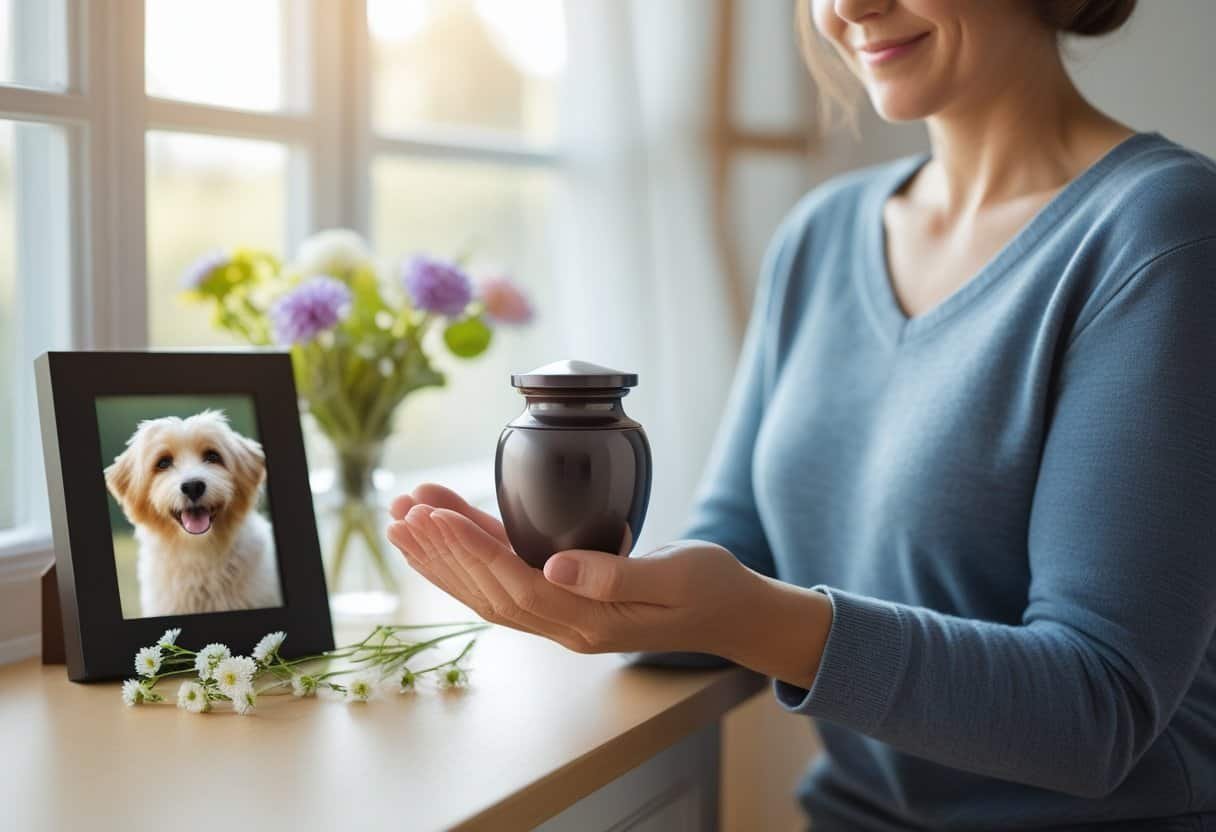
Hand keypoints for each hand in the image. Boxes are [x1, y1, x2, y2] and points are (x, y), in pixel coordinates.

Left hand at [385, 483, 773, 658]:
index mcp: (591, 623)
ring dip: (445, 555)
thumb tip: (556, 568)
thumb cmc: (713, 588)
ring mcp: (563, 616)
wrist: (733, 613)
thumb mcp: (678, 577)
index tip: (437, 515)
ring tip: (407, 516)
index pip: (516, 586)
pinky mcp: (565, 598)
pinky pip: (507, 579)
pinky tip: (448, 529)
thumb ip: (619, 574)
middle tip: (402, 509)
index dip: (472, 550)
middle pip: (488, 591)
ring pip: (488, 588)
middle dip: (441, 550)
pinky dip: (473, 554)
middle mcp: (567, 625)